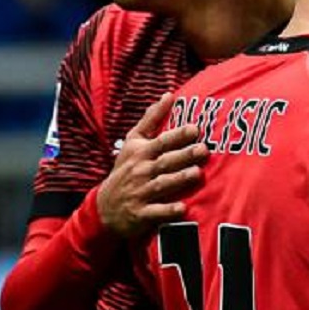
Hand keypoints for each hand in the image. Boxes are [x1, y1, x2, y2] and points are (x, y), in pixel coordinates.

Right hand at [97, 93, 208, 238]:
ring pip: (162, 185)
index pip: (161, 142)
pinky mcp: (141, 214)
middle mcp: (140, 171)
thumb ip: (151, 119)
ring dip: (179, 179)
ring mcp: (140, 193)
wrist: (104, 207)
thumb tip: (169, 95)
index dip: (177, 135)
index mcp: (141, 153)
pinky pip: (156, 212)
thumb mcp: (133, 142)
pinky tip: (183, 208)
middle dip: (184, 155)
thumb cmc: (126, 169)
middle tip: (204, 149)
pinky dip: (168, 211)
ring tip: (197, 173)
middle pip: (164, 162)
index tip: (195, 128)